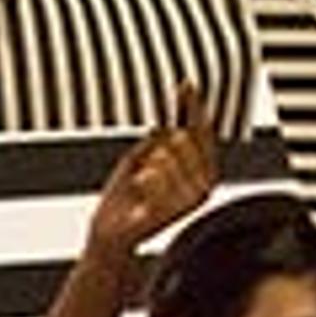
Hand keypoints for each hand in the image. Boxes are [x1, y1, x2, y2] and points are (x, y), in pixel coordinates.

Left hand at [89, 86, 219, 263]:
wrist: (112, 233)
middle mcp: (203, 186)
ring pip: (168, 156)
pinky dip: (143, 177)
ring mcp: (189, 200)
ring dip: (149, 163)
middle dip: (161, 142)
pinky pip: (156, 177)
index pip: (202, 131)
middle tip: (148, 161)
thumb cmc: (128, 194)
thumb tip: (181, 98)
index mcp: (201, 172)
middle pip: (185, 138)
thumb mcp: (145, 155)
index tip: (186, 83)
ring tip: (142, 180)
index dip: (194, 106)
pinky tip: (140, 184)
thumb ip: (164, 132)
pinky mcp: (172, 212)